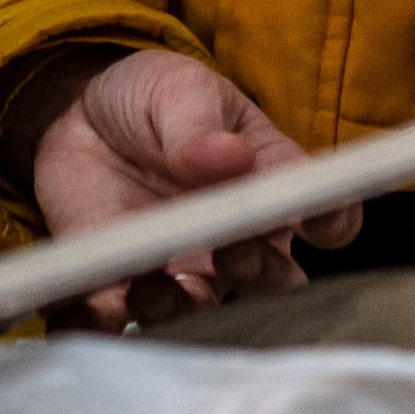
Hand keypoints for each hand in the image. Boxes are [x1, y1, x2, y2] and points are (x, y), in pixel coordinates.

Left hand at [21, 49, 362, 329]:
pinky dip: (103, 323)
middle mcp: (236, 239)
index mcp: (269, 184)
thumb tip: (229, 157)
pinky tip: (90, 310)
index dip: (333, 223)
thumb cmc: (155, 100)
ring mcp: (180, 269)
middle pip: (273, 279)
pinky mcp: (119, 285)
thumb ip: (200, 125)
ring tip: (150, 284)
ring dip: (180, 308)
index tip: (318, 222)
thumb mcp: (180, 90)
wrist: (81, 115)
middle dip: (258, 272)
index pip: (328, 215)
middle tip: (230, 250)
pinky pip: (115, 319)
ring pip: (198, 311)